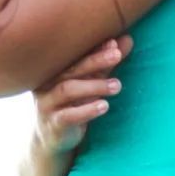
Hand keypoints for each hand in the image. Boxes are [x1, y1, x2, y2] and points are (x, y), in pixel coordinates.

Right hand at [33, 34, 134, 152]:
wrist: (53, 137)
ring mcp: (47, 104)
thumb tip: (128, 39)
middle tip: (117, 55)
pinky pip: (67, 115)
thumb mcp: (91, 82)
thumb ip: (106, 63)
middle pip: (71, 69)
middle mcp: (47, 84)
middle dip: (95, 61)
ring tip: (117, 86)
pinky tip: (104, 106)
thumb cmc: (73, 102)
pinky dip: (86, 110)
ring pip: (67, 90)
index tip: (114, 44)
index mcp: (54, 69)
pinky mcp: (53, 124)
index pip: (74, 55)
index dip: (94, 49)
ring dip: (94, 85)